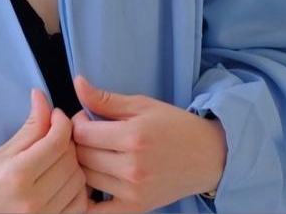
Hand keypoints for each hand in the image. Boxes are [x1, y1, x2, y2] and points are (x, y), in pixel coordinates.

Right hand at [0, 88, 87, 213]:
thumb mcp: (0, 153)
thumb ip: (30, 127)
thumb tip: (42, 97)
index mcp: (17, 175)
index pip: (58, 141)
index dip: (61, 121)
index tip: (55, 115)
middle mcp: (33, 200)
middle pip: (71, 160)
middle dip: (67, 141)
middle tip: (55, 135)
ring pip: (79, 181)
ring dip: (73, 164)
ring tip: (57, 158)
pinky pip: (79, 204)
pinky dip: (76, 188)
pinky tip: (62, 179)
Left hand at [71, 75, 226, 212]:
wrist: (209, 157)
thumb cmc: (176, 126)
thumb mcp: (142, 105)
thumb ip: (106, 99)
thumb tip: (78, 84)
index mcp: (133, 137)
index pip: (82, 133)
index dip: (76, 122)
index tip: (84, 118)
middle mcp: (132, 166)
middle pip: (82, 156)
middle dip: (77, 143)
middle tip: (86, 135)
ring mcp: (134, 191)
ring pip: (86, 179)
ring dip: (82, 166)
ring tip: (92, 153)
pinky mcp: (136, 207)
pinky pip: (98, 209)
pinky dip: (88, 198)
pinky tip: (91, 182)